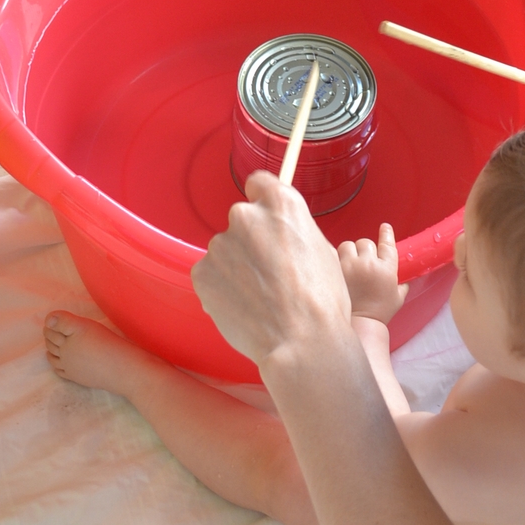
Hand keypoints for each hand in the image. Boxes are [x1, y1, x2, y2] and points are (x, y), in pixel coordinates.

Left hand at [191, 171, 350, 368]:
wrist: (301, 341)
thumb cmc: (322, 300)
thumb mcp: (322, 250)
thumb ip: (294, 231)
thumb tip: (281, 234)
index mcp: (281, 204)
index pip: (258, 183)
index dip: (262, 201)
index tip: (264, 216)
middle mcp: (246, 216)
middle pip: (242, 220)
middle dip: (251, 241)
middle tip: (268, 272)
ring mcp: (221, 244)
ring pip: (226, 251)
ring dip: (236, 267)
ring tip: (259, 298)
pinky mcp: (202, 272)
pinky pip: (211, 275)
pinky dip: (221, 288)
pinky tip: (243, 307)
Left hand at [339, 222, 408, 324]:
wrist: (361, 323)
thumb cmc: (380, 313)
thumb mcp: (398, 298)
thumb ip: (401, 286)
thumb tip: (403, 281)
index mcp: (387, 269)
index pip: (387, 245)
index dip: (386, 234)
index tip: (385, 227)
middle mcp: (370, 264)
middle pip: (366, 243)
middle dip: (365, 250)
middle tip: (364, 261)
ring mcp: (351, 266)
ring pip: (348, 245)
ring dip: (350, 252)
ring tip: (350, 263)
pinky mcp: (337, 271)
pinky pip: (335, 255)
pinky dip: (337, 259)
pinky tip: (339, 267)